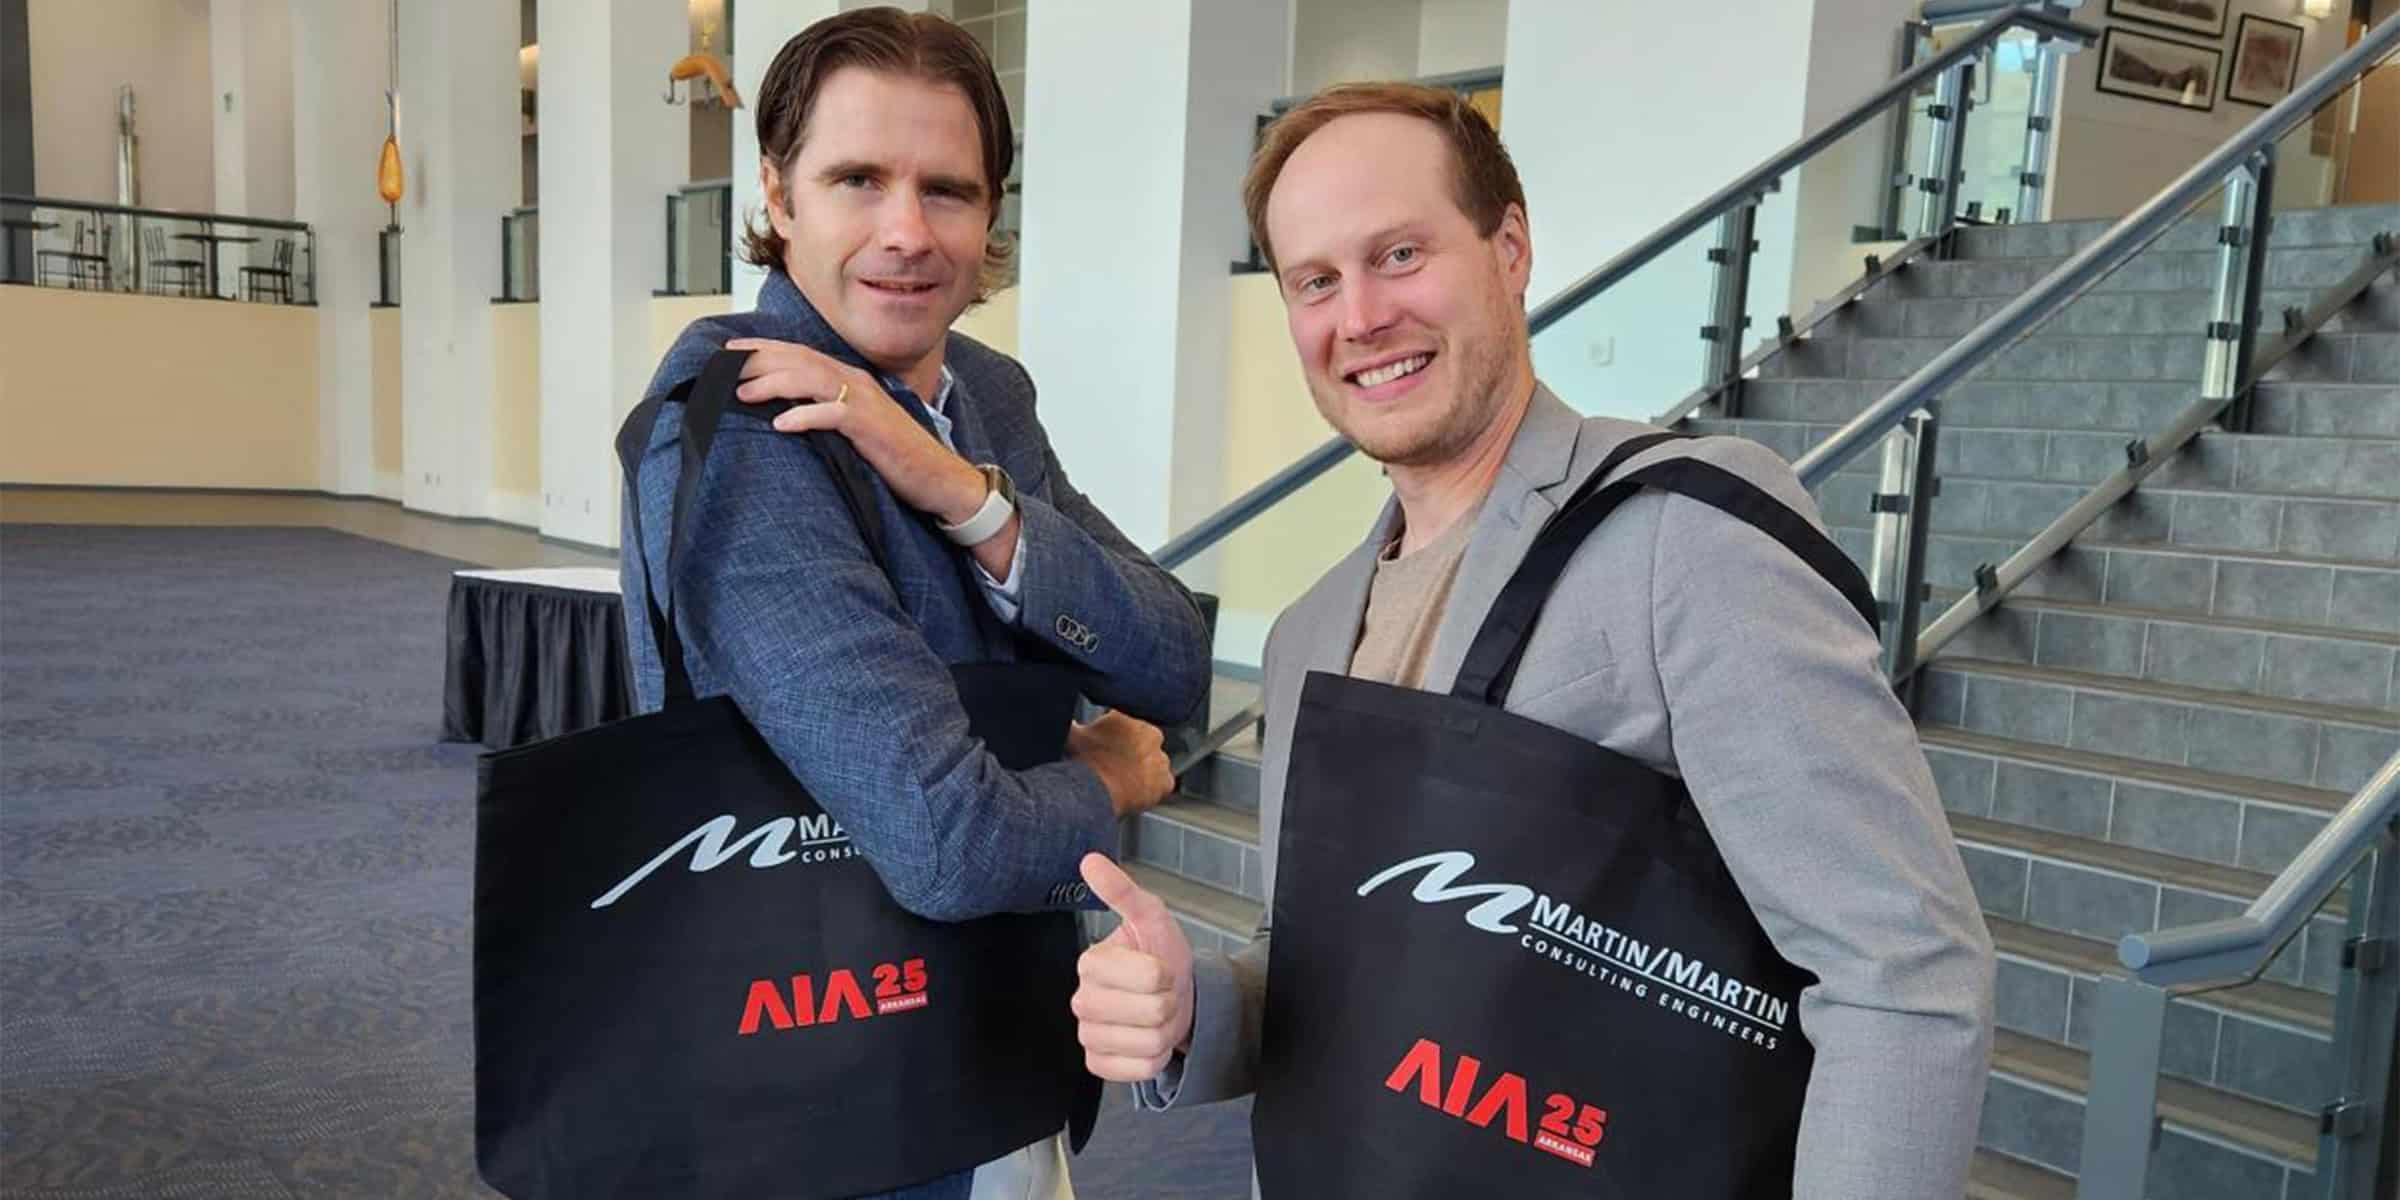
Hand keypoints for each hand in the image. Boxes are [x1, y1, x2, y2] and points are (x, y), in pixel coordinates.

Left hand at [725, 338, 987, 526]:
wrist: (939, 477)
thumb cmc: (896, 456)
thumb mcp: (856, 428)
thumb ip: (827, 413)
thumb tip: (786, 414)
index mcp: (850, 380)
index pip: (801, 355)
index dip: (764, 349)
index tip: (729, 352)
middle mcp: (856, 382)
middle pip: (800, 360)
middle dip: (759, 360)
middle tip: (722, 367)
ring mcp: (864, 403)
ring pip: (812, 379)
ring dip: (774, 383)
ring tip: (742, 394)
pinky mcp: (871, 427)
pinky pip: (834, 414)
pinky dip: (806, 416)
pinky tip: (781, 424)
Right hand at [1067, 712, 1172, 817]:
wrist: (1094, 790)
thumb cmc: (1084, 761)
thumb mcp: (1073, 735)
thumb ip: (1072, 724)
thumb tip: (1066, 721)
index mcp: (1130, 716)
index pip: (1129, 722)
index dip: (1119, 736)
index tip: (1110, 745)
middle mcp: (1151, 734)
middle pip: (1145, 742)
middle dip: (1133, 752)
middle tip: (1116, 764)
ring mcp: (1160, 759)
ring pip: (1155, 764)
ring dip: (1144, 770)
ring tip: (1124, 781)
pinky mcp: (1165, 781)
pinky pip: (1163, 785)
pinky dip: (1153, 790)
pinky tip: (1136, 793)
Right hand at [1072, 853, 1194, 1081]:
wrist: (1171, 995)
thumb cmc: (1160, 955)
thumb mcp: (1150, 918)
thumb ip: (1122, 892)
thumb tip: (1090, 861)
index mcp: (1091, 963)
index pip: (1150, 976)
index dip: (1167, 973)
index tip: (1161, 967)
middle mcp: (1082, 1000)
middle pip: (1152, 1012)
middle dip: (1170, 1002)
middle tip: (1163, 993)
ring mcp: (1087, 1035)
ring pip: (1149, 1042)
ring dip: (1166, 1031)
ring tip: (1157, 1015)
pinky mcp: (1096, 1064)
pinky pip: (1139, 1070)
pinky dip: (1154, 1058)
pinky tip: (1147, 1039)